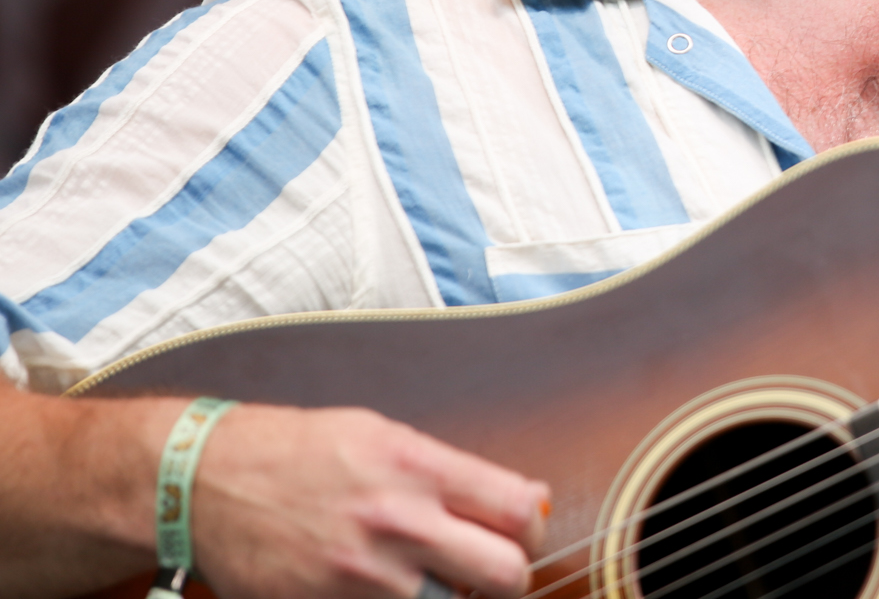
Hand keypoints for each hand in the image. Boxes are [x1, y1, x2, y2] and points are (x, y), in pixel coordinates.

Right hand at [191, 404, 549, 598]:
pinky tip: (384, 591)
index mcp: (419, 467)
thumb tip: (523, 505)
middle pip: (506, 575)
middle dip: (506, 576)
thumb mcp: (384, 436)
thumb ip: (452, 474)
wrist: (205, 481)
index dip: (534, 528)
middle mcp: (398, 523)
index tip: (522, 530)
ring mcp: (364, 576)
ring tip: (424, 577)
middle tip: (487, 570)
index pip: (522, 512)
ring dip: (448, 597)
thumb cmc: (300, 451)